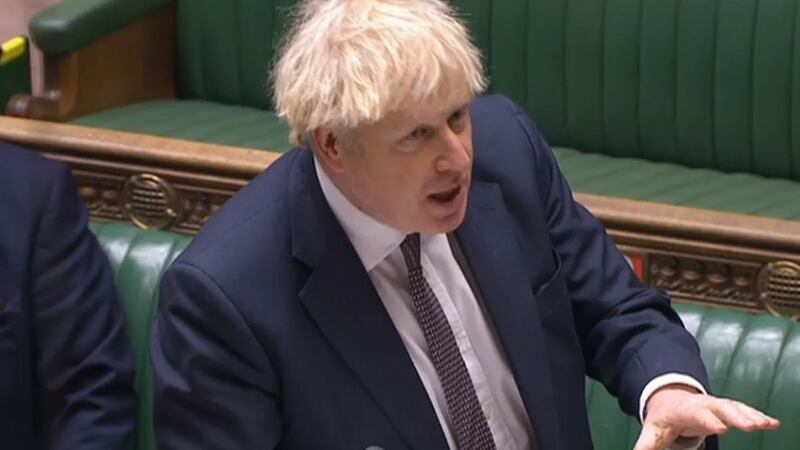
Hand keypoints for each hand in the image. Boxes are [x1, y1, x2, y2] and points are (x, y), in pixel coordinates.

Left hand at [633, 384, 780, 449]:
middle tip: (750, 426)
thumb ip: (646, 445)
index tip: (721, 427)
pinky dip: (758, 415)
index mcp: (684, 409)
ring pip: (735, 407)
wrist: (669, 398)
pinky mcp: (727, 408)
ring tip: (766, 424)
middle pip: (720, 407)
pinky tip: (772, 423)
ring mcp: (716, 404)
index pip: (696, 413)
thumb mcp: (652, 430)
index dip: (708, 419)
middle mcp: (703, 403)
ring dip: (751, 415)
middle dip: (735, 415)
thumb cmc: (664, 418)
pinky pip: (744, 410)